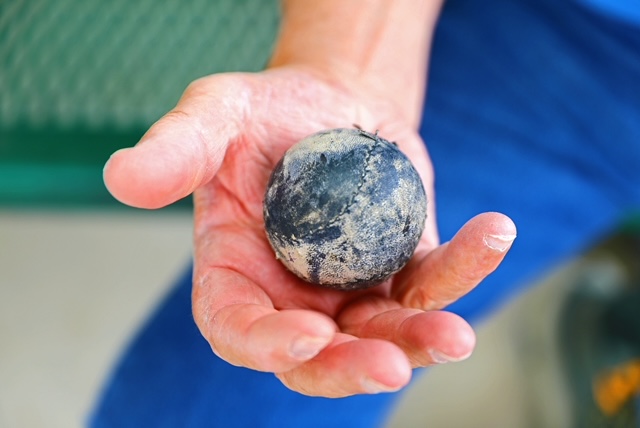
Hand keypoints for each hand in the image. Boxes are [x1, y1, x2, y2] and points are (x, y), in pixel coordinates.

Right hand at [104, 65, 515, 396]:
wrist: (330, 102)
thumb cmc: (264, 114)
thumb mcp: (213, 117)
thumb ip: (174, 149)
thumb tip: (121, 178)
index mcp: (237, 273)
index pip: (237, 328)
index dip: (265, 344)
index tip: (302, 336)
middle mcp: (292, 294)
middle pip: (316, 356)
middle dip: (350, 368)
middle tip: (389, 367)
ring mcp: (351, 288)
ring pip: (382, 334)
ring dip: (420, 339)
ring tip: (454, 335)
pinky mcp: (401, 267)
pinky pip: (433, 281)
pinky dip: (463, 266)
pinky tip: (492, 234)